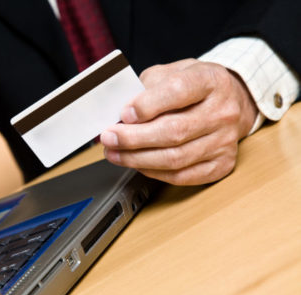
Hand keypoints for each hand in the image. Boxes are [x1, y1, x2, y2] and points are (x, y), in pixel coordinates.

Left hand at [100, 59, 257, 184]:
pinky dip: (154, 172)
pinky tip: (137, 164)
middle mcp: (223, 111)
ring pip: (175, 158)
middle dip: (134, 138)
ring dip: (138, 159)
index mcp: (210, 80)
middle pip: (174, 131)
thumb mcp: (171, 72)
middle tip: (109, 139)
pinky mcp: (222, 164)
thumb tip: (119, 114)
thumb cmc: (194, 87)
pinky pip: (182, 176)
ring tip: (114, 154)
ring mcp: (225, 140)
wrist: (231, 102)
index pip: (178, 91)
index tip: (124, 114)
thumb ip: (145, 88)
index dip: (148, 105)